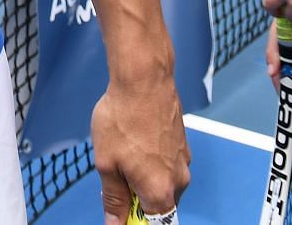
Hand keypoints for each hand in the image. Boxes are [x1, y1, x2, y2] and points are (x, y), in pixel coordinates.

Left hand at [90, 70, 188, 224]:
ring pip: (161, 182)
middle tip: (113, 176)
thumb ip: (113, 198)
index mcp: (161, 192)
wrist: (143, 80)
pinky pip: (165, 164)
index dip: (134, 222)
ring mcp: (183, 162)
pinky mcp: (182, 145)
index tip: (120, 213)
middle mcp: (179, 181)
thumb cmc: (122, 119)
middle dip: (135, 198)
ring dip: (141, 177)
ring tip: (122, 150)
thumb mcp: (107, 163)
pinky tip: (133, 140)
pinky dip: (149, 161)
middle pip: (158, 205)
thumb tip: (115, 223)